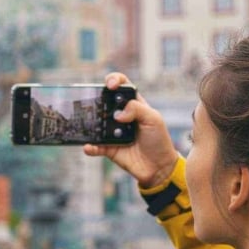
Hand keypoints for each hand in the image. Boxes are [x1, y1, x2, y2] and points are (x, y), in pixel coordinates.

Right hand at [84, 73, 181, 188]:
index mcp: (133, 104)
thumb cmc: (159, 140)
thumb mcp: (154, 119)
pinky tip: (89, 146)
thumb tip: (118, 114)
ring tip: (91, 124)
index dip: (114, 80)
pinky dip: (90, 146)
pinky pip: (94, 146)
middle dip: (97, 99)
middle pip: (103, 101)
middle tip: (96, 103)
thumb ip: (137, 109)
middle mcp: (120, 116)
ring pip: (96, 123)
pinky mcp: (108, 148)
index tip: (111, 85)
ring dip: (90, 122)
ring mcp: (112, 132)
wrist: (158, 167)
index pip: (121, 86)